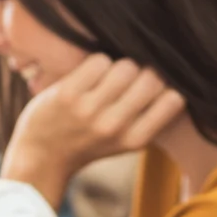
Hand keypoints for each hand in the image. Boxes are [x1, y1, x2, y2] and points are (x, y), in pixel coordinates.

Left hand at [3, 56, 183, 202]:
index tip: (150, 89)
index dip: (165, 87)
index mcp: (134, 140)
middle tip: (127, 81)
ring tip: (106, 79)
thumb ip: (147, 115)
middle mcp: (114, 127)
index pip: (174, 99)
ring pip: (126, 66)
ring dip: (118, 66)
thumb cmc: (90, 141)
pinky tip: (88, 76)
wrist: (42, 156)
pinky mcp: (67, 95)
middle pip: (152, 78)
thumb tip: (174, 73)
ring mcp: (90, 111)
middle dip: (143, 72)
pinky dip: (97, 63)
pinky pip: (99, 60)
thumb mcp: (125, 140)